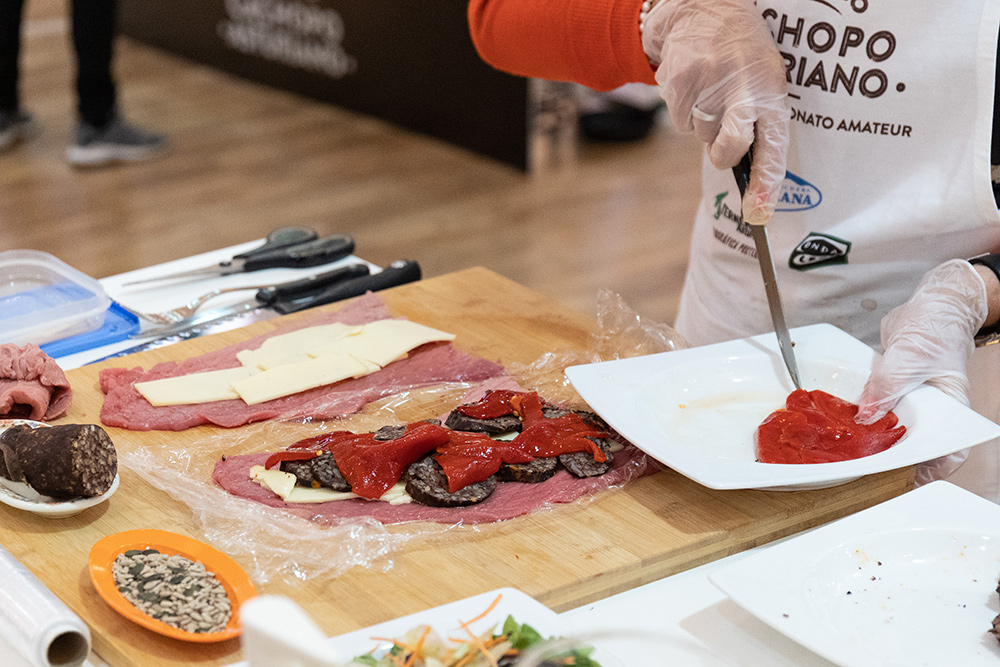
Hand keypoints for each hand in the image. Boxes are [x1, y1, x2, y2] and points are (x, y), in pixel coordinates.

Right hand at [641, 0, 789, 223]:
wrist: (702, 8)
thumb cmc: (742, 52)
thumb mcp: (764, 76)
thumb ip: (759, 119)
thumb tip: (746, 173)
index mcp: (770, 91)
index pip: (772, 146)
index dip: (765, 183)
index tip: (759, 213)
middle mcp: (739, 90)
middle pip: (727, 149)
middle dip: (723, 154)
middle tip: (724, 141)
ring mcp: (706, 87)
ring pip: (700, 135)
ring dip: (704, 123)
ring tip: (712, 91)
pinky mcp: (678, 84)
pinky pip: (681, 121)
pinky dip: (685, 111)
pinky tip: (694, 85)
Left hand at [856, 260, 988, 483]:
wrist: (929, 306)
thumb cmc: (935, 328)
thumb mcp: (910, 357)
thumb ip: (887, 386)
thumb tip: (867, 416)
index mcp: (950, 409)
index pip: (948, 451)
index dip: (929, 471)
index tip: (905, 482)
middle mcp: (930, 412)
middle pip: (913, 446)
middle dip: (890, 460)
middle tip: (863, 472)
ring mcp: (909, 404)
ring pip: (889, 431)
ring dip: (870, 441)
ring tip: (847, 456)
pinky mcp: (889, 394)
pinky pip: (874, 412)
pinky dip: (860, 419)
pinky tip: (840, 427)